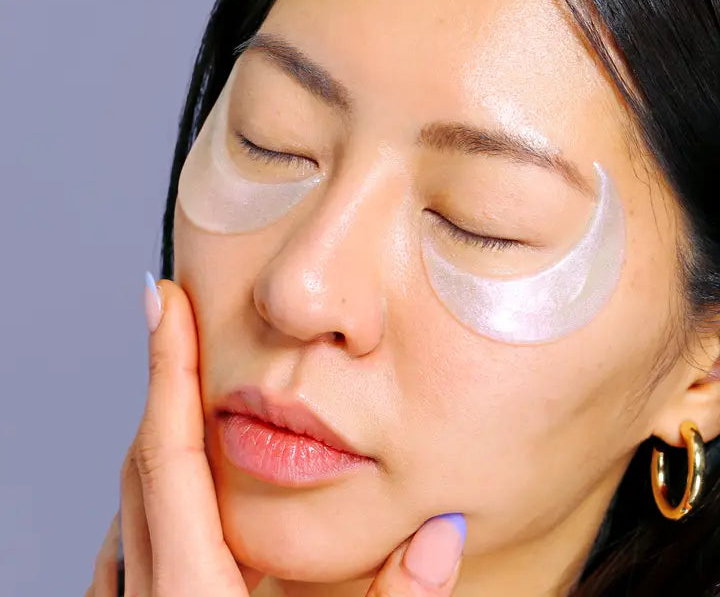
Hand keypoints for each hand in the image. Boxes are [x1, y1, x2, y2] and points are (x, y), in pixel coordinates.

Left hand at [85, 276, 465, 595]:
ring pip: (128, 504)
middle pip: (143, 466)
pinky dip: (146, 499)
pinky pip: (126, 547)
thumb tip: (444, 531)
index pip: (170, 455)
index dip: (166, 370)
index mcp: (193, 595)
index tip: (159, 303)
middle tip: (172, 321)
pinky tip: (171, 492)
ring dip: (153, 436)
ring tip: (180, 386)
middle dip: (158, 383)